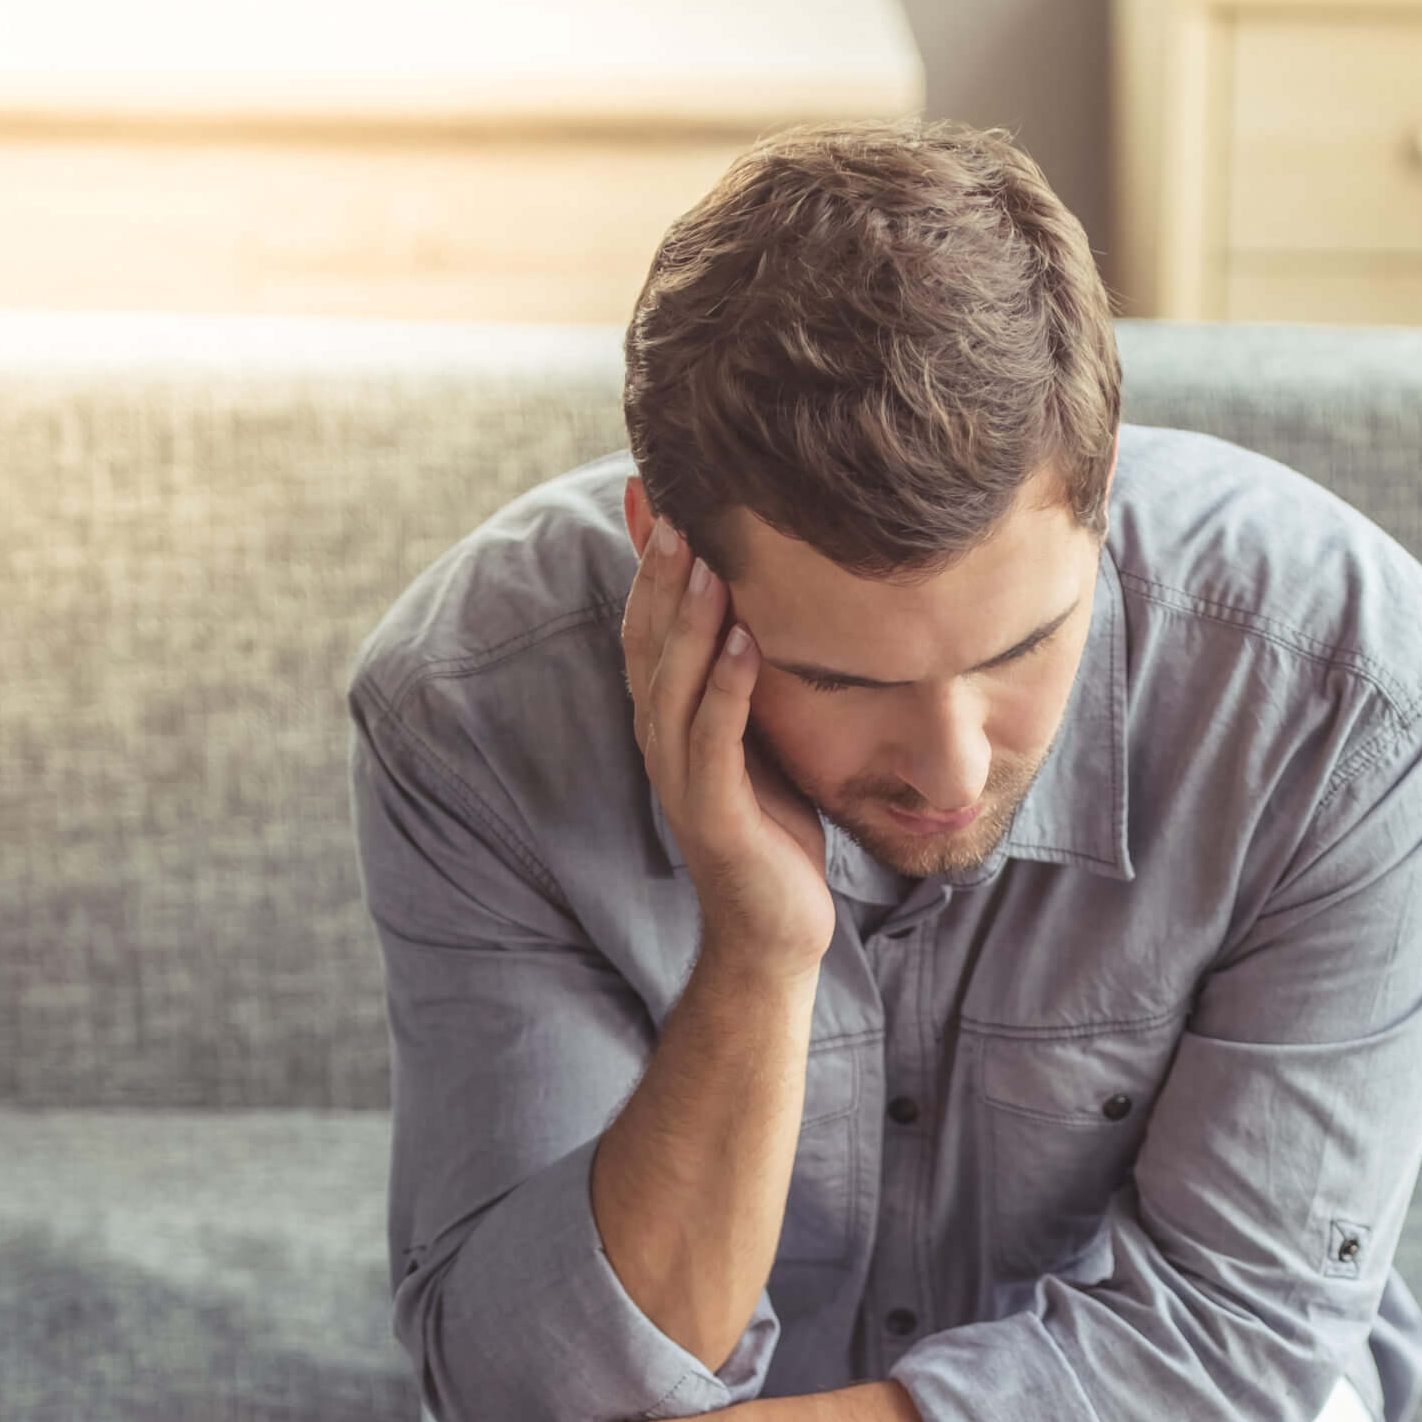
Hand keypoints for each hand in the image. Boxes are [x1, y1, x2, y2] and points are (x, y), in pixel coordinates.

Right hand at [622, 511, 833, 975]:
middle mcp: (662, 743)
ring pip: (672, 684)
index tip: (652, 491)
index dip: (644, 563)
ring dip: (687, 618)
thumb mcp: (759, 739)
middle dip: (658, 574)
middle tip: (673, 501)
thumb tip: (758, 611)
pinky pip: (714, 739)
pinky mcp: (714, 814)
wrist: (776, 930)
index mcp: (669, 722)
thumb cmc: (773, 832)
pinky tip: (745, 640)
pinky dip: (727, 687)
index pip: (647, 628)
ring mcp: (682, 779)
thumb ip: (745, 681)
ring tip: (704, 557)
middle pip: (648, 643)